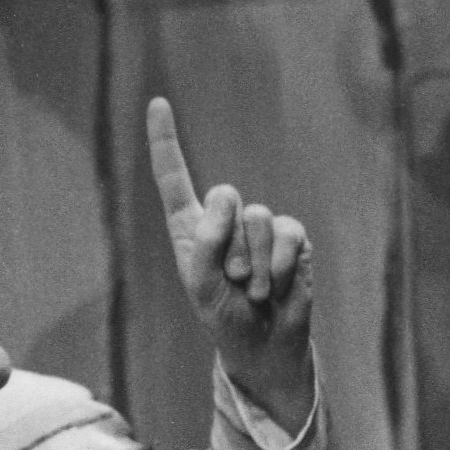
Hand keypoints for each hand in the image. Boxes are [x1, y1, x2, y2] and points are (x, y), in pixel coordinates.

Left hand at [146, 98, 315, 433]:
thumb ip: (207, 241)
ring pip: (257, 216)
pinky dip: (277, 266)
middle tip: (232, 282)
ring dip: (253, 263)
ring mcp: (260, 226)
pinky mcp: (291, 237)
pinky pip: (286, 233)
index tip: (157, 103)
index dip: (166, 140)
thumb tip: (230, 196)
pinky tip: (275, 288)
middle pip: (224, 197)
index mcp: (191, 228)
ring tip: (253, 290)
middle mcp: (226, 219)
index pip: (175, 178)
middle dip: (227, 245)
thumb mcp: (202, 285)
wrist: (263, 346)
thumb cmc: (225, 317)